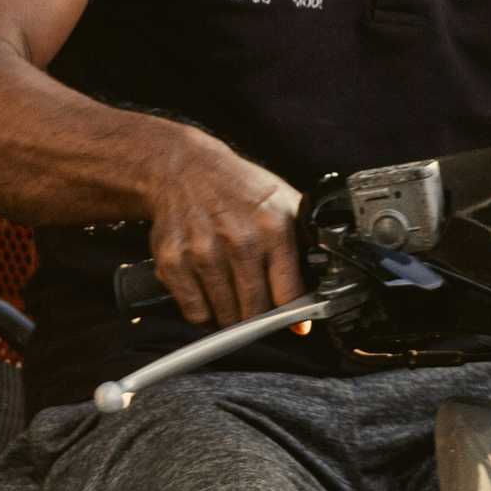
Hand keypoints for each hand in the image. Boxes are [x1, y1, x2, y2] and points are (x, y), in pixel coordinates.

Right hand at [146, 129, 302, 325]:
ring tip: (233, 295)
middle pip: (256, 312)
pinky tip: (210, 293)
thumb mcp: (282, 202)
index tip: (293, 322)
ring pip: (226, 316)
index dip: (293, 315)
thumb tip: (317, 293)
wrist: (184, 168)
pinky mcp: (173, 262)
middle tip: (259, 307)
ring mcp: (202, 253)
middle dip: (260, 317)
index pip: (289, 295)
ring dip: (232, 316)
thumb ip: (304, 244)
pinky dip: (204, 312)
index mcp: (273, 228)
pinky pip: (195, 312)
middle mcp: (238, 241)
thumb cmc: (238, 189)